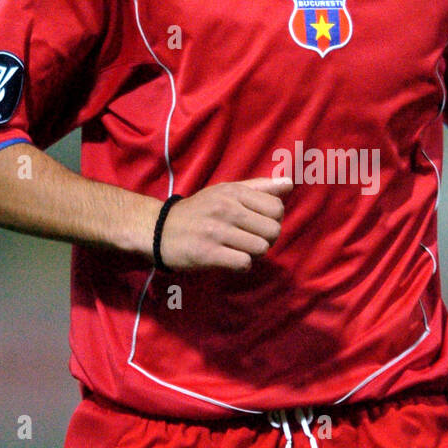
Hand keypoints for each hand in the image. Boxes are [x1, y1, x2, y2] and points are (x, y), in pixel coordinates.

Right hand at [157, 177, 293, 271]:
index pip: (277, 208)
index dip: (273, 220)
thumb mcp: (226, 191)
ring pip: (261, 248)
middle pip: (273, 230)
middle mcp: (226, 209)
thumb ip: (259, 187)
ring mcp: (216, 231)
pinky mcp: (208, 253)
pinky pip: (244, 263)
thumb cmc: (199, 211)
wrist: (158, 229)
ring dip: (253, 253)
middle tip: (250, 240)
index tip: (258, 224)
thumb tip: (289, 183)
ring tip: (238, 249)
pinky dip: (241, 264)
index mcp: (234, 192)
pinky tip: (229, 259)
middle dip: (266, 239)